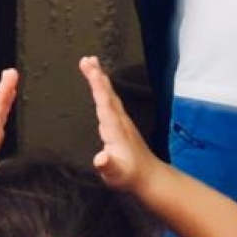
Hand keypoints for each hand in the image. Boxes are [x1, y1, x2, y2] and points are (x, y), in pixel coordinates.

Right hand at [80, 56, 157, 192]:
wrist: (149, 178)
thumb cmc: (129, 175)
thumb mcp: (115, 173)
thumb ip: (107, 165)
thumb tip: (99, 158)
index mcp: (114, 128)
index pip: (104, 101)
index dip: (96, 84)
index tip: (88, 67)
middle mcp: (119, 121)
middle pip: (107, 93)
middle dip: (97, 75)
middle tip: (87, 59)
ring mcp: (122, 122)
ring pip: (110, 95)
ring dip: (101, 80)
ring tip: (92, 66)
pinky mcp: (122, 126)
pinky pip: (110, 101)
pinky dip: (104, 90)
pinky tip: (101, 89)